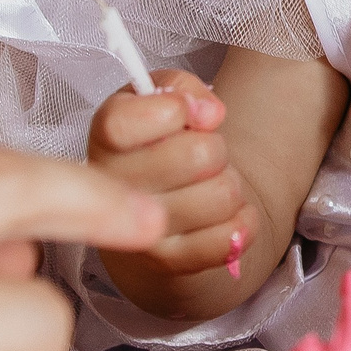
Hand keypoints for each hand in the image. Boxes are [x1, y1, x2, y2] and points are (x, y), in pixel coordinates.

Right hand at [86, 71, 263, 278]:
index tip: (186, 113)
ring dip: (230, 184)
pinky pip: (231, 237)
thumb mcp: (163, 99)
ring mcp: (138, 229)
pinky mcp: (168, 261)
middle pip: (197, 155)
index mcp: (105, 138)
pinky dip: (244, 221)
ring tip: (210, 184)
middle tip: (205, 154)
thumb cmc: (160, 146)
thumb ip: (181, 89)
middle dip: (216, 148)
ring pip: (222, 195)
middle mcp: (113, 187)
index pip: (125, 123)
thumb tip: (208, 113)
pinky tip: (227, 214)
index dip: (172, 111)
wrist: (152, 212)